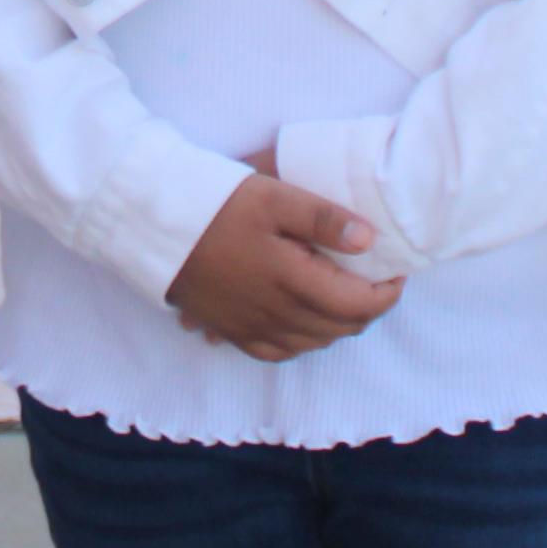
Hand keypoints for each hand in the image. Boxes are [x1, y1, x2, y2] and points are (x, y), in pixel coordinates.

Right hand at [166, 173, 402, 361]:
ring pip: (314, 343)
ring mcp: (251, 328)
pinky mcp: (229, 330)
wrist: (152, 223)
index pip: (362, 305)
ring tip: (338, 293)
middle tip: (371, 278)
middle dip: (367, 307)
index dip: (388, 292)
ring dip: (336, 324)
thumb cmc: (215, 203)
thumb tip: (370, 240)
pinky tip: (298, 320)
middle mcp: (277, 315)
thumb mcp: (273, 196)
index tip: (394, 269)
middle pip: (342, 327)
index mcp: (294, 282)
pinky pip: (278, 351)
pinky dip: (300, 340)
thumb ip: (323, 218)